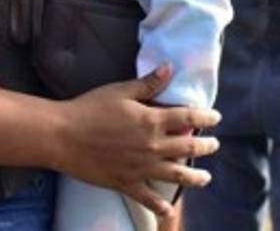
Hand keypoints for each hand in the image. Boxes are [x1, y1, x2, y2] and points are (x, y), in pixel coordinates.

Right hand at [51, 65, 220, 218]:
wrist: (64, 136)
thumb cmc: (90, 108)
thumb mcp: (120, 91)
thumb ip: (147, 84)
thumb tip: (170, 69)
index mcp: (152, 121)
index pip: (188, 118)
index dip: (205, 117)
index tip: (216, 117)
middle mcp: (152, 146)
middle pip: (188, 147)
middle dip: (205, 146)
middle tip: (214, 145)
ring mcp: (141, 168)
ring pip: (176, 175)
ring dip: (194, 177)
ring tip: (206, 178)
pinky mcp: (126, 183)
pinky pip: (148, 198)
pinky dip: (160, 205)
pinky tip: (168, 209)